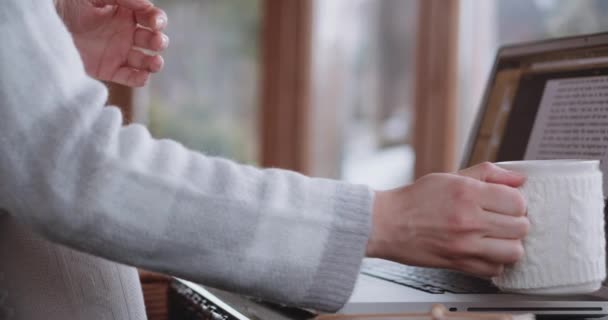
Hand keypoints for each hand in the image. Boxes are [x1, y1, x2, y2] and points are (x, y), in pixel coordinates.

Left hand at [55, 0, 168, 86]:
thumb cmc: (65, 3)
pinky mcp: (108, 69)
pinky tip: (142, 76)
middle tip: (155, 41)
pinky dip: (139, 79)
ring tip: (155, 63)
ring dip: (155, 62)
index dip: (157, 19)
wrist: (39, 25)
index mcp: (124, 11)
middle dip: (159, 40)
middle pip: (152, 39)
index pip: (150, 16)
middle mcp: (124, 32)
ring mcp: (118, 52)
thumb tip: (146, 4)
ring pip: (146, 60)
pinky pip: (130, 77)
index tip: (154, 22)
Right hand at [366, 162, 528, 277]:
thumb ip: (487, 174)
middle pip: (521, 226)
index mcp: (468, 193)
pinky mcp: (459, 263)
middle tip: (502, 220)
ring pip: (514, 251)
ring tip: (497, 237)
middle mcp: (468, 219)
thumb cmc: (414, 200)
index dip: (515, 202)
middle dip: (515, 222)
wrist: (386, 223)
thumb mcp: (450, 176)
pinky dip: (494, 262)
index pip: (518, 201)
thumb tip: (518, 178)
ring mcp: (464, 244)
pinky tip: (484, 251)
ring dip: (509, 244)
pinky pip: (495, 269)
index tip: (506, 203)